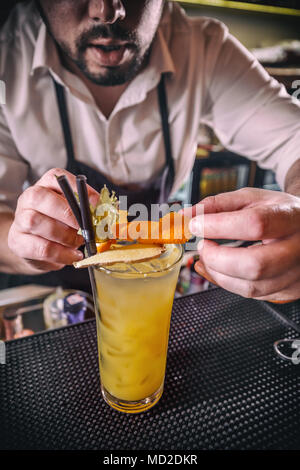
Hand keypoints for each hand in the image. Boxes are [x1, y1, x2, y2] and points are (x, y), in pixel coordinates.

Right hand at [8, 168, 98, 273]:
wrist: (35, 247)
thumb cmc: (59, 225)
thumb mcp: (75, 213)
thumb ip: (90, 210)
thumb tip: (113, 212)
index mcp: (46, 185)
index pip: (57, 177)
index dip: (78, 188)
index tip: (96, 204)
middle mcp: (29, 198)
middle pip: (41, 197)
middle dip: (68, 213)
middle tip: (85, 228)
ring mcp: (21, 220)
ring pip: (37, 223)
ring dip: (65, 236)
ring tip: (79, 242)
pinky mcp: (19, 242)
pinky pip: (42, 248)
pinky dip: (62, 254)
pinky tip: (73, 256)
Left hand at [186, 187, 299, 301]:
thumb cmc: (277, 212)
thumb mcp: (251, 198)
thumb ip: (218, 204)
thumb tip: (186, 216)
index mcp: (289, 217)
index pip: (255, 224)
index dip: (219, 226)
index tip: (196, 224)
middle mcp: (297, 248)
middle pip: (254, 264)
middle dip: (216, 258)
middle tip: (202, 246)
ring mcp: (294, 274)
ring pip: (251, 286)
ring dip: (218, 273)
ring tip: (208, 256)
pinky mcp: (287, 290)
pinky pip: (251, 295)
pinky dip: (226, 283)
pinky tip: (216, 269)